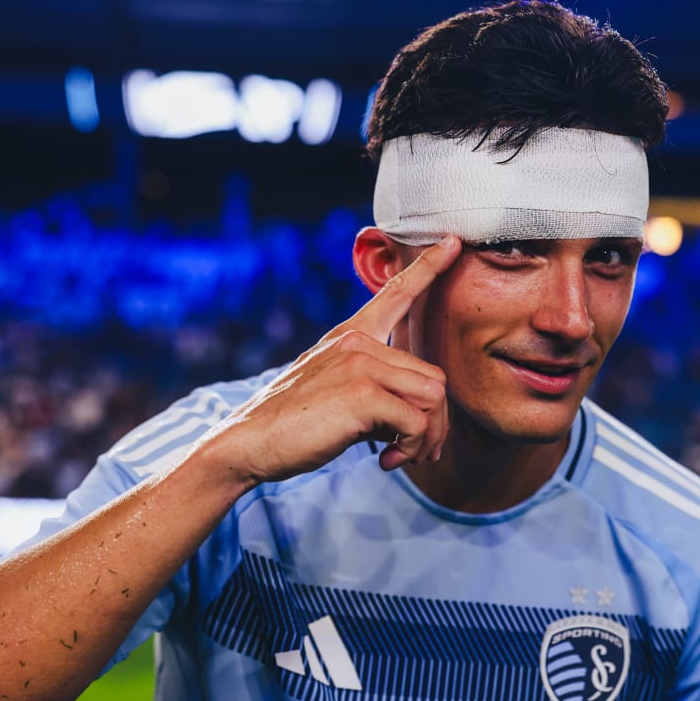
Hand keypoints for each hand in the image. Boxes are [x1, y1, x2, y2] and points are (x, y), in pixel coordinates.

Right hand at [199, 235, 460, 483]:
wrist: (247, 443)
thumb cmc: (293, 424)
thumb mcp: (335, 391)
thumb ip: (375, 387)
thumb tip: (419, 415)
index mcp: (350, 336)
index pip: (395, 293)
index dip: (428, 268)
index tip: (453, 241)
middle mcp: (357, 342)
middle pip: (435, 378)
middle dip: (435, 423)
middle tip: (415, 452)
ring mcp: (361, 363)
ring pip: (434, 398)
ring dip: (427, 437)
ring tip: (401, 456)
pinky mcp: (363, 393)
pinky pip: (418, 421)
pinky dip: (412, 447)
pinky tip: (386, 459)